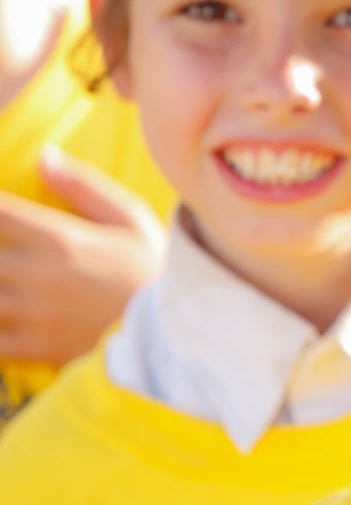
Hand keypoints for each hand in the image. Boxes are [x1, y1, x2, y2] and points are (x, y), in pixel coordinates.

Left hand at [0, 148, 165, 364]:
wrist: (179, 333)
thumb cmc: (156, 271)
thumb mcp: (132, 219)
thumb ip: (84, 186)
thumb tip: (43, 155)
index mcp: (59, 238)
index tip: (3, 214)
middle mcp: (38, 275)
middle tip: (9, 253)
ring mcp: (33, 315)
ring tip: (8, 281)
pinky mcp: (35, 349)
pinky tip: (5, 316)